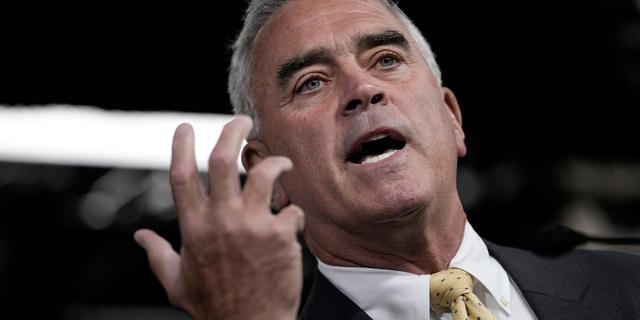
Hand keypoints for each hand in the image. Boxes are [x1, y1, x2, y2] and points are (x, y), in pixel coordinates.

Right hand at [134, 116, 304, 319]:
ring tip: (281, 163)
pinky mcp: (280, 236)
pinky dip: (294, 210)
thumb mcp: (175, 281)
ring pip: (265, 174)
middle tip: (244, 121)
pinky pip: (292, 208)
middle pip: (224, 158)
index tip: (186, 127)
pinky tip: (292, 220)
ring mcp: (252, 225)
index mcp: (193, 227)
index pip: (181, 175)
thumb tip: (140, 237)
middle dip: (233, 130)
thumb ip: (157, 254)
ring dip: (275, 162)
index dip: (181, 145)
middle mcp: (221, 220)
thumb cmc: (213, 306)